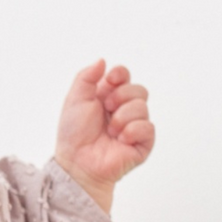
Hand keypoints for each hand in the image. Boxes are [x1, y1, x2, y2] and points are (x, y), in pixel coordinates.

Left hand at [54, 60, 155, 209]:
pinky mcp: (142, 143)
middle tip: (106, 109)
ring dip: (123, 116)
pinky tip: (120, 139)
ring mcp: (135, 126)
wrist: (77, 161)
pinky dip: (132, 130)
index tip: (110, 80)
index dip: (120, 74)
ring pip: (142, 106)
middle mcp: (124, 110)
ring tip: (110, 130)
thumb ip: (86, 77)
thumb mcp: (75, 99)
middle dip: (121, 96)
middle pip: (138, 89)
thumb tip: (102, 60)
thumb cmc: (74, 133)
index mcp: (108, 97)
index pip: (124, 76)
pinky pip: (148, 127)